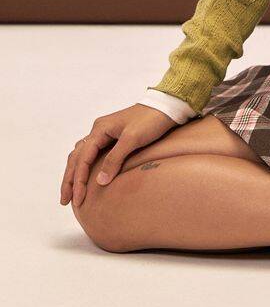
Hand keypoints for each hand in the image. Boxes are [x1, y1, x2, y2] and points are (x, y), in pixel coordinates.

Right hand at [60, 103, 176, 207]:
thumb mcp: (133, 139)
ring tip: (71, 191)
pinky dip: (85, 166)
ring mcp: (106, 132)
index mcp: (100, 129)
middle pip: (76, 157)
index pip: (82, 158)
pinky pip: (92, 153)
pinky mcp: (114, 136)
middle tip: (65, 200)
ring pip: (82, 155)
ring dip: (75, 173)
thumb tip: (99, 181)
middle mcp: (99, 130)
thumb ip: (115, 159)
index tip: (77, 198)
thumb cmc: (151, 120)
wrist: (167, 106)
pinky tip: (85, 175)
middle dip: (70, 179)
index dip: (78, 180)